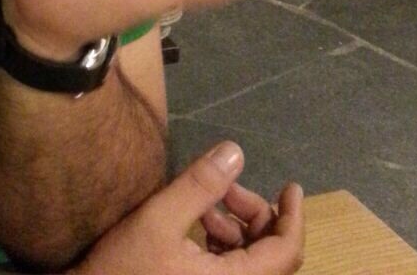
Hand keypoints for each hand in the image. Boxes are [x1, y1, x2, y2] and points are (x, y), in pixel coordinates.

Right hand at [71, 141, 303, 274]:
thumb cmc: (124, 269)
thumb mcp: (158, 219)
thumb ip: (199, 187)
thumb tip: (236, 153)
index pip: (285, 253)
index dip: (293, 217)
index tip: (290, 186)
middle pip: (270, 258)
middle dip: (254, 216)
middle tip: (226, 188)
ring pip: (250, 264)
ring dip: (237, 230)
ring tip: (205, 206)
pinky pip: (230, 273)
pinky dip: (223, 246)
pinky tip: (197, 226)